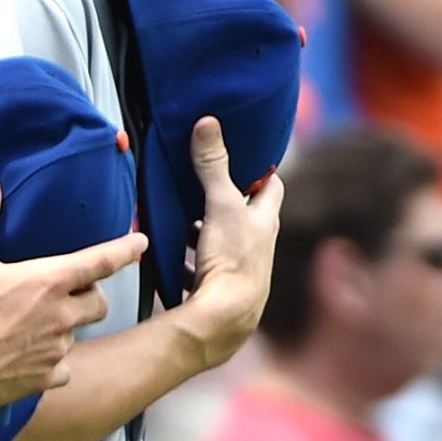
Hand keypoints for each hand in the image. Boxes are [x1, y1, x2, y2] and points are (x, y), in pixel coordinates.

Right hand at [0, 178, 147, 409]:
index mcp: (49, 282)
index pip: (100, 261)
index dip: (125, 250)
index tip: (140, 243)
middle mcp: (61, 316)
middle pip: (98, 303)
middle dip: (91, 296)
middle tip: (70, 292)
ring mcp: (56, 349)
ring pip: (76, 335)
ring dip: (65, 327)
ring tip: (36, 324)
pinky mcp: (45, 376)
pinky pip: (61, 369)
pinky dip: (52, 363)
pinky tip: (31, 358)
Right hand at [180, 117, 283, 366]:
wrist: (227, 317)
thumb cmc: (233, 261)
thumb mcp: (221, 205)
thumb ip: (213, 165)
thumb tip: (208, 123)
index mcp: (264, 221)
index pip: (271, 186)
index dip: (261, 170)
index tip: (245, 156)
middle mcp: (257, 243)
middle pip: (243, 213)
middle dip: (223, 199)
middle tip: (201, 183)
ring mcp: (239, 266)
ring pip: (220, 240)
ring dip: (202, 230)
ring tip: (180, 217)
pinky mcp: (218, 286)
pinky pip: (201, 267)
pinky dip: (187, 259)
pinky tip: (170, 257)